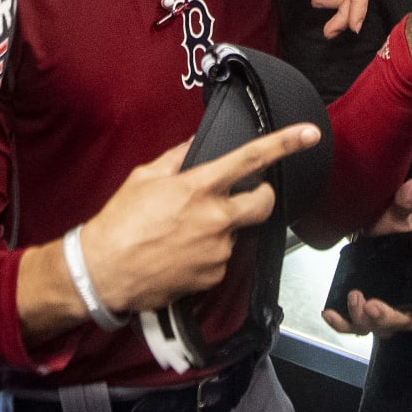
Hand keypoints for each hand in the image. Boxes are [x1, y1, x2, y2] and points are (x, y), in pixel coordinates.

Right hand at [79, 123, 320, 313]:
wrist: (101, 272)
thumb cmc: (118, 222)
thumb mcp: (144, 177)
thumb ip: (178, 158)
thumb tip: (197, 144)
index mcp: (199, 187)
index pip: (252, 159)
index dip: (285, 144)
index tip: (309, 134)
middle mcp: (215, 218)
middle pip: (265, 202)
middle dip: (261, 196)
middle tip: (240, 196)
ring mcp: (218, 250)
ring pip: (238, 232)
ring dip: (223, 228)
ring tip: (186, 232)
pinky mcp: (213, 276)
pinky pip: (223, 259)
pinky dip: (210, 254)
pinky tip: (183, 253)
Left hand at [322, 178, 411, 337]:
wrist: (367, 231)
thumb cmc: (390, 227)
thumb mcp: (396, 214)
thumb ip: (404, 203)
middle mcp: (405, 298)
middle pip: (402, 320)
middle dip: (387, 317)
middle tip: (372, 305)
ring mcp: (382, 306)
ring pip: (377, 326)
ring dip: (363, 320)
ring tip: (353, 298)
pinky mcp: (361, 309)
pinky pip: (353, 324)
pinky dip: (342, 323)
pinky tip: (330, 313)